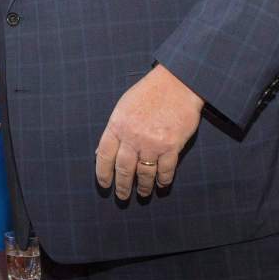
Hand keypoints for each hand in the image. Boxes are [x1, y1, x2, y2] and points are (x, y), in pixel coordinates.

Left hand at [95, 63, 203, 199]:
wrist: (177, 83)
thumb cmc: (148, 93)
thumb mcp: (123, 107)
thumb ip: (114, 130)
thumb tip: (101, 152)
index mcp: (117, 125)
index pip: (104, 155)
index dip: (102, 173)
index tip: (104, 184)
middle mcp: (132, 137)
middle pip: (123, 169)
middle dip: (121, 186)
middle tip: (122, 196)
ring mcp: (152, 143)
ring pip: (144, 173)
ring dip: (142, 186)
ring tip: (142, 193)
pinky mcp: (171, 146)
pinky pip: (165, 170)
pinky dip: (163, 180)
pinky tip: (161, 184)